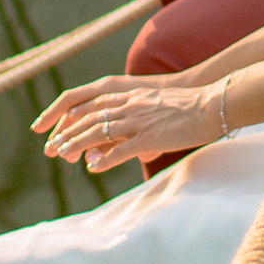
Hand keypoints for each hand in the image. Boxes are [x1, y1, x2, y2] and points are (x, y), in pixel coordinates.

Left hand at [34, 74, 222, 166]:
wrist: (212, 104)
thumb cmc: (189, 107)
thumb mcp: (156, 104)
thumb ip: (137, 115)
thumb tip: (127, 133)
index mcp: (129, 95)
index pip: (89, 103)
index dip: (68, 117)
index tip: (54, 129)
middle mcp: (129, 105)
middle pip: (87, 117)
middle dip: (66, 133)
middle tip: (51, 148)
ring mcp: (138, 121)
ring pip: (97, 132)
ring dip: (76, 144)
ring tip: (63, 155)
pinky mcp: (149, 137)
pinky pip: (120, 149)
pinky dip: (104, 159)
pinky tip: (93, 167)